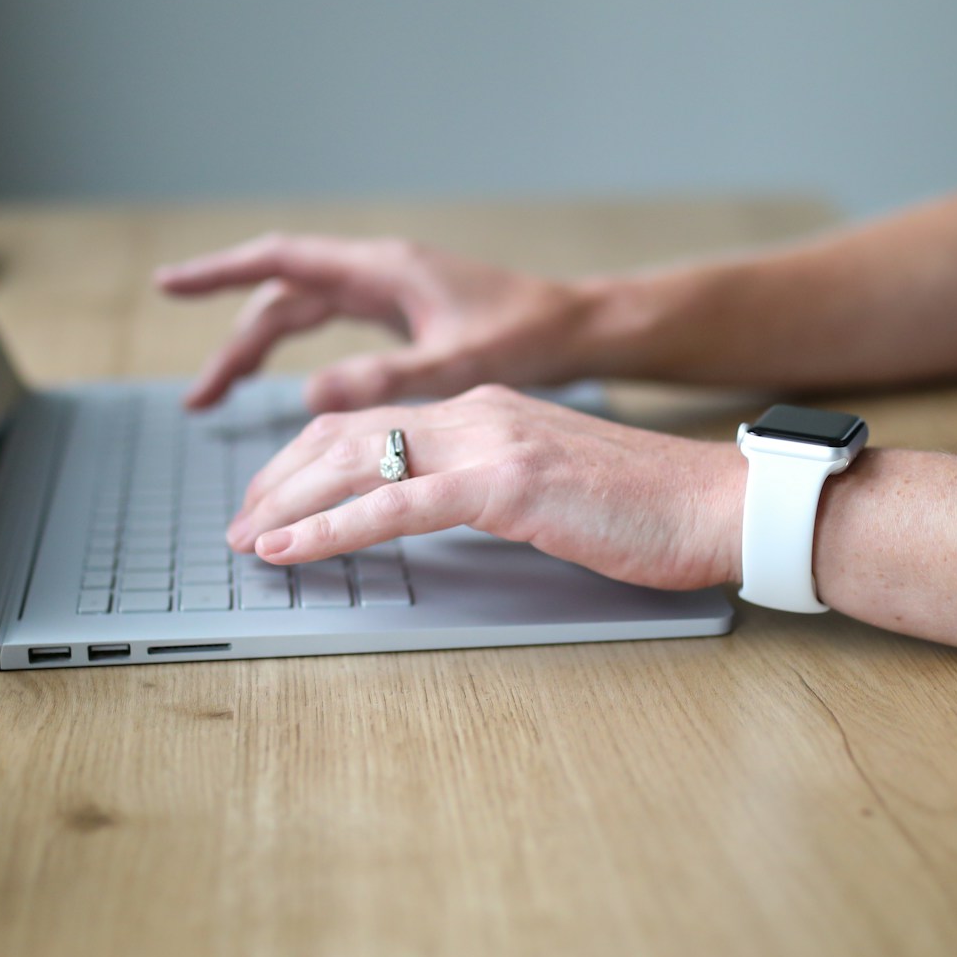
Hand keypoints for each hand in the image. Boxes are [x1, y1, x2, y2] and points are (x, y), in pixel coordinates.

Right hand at [155, 235, 598, 411]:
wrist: (579, 329)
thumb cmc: (529, 337)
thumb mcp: (455, 363)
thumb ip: (384, 378)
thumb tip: (309, 395)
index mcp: (382, 269)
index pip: (281, 261)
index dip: (220, 273)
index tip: (170, 284)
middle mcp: (376, 273)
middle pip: (281, 299)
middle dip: (232, 343)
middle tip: (197, 400)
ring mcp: (386, 292)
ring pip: (300, 316)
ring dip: (257, 353)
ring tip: (217, 400)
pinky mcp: (399, 315)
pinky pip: (326, 328)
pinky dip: (293, 354)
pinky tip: (281, 388)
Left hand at [227, 385, 742, 591]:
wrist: (718, 504)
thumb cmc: (650, 509)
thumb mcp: (552, 487)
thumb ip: (492, 485)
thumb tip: (439, 513)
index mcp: (487, 408)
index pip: (370, 423)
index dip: (305, 461)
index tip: (269, 502)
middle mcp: (479, 411)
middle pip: (345, 433)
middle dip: (277, 480)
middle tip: (238, 526)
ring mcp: (490, 442)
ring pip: (355, 461)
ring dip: (286, 503)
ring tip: (246, 539)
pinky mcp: (505, 484)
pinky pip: (394, 504)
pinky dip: (329, 528)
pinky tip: (290, 548)